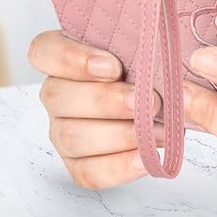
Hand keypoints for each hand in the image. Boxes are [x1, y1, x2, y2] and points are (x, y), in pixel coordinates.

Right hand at [28, 31, 161, 188]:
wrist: (169, 99)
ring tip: (156, 130)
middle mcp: (57, 93)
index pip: (43, 52)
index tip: (113, 66)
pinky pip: (88, 172)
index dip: (72, 59)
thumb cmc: (153, 64)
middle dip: (106, 101)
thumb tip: (173, 64)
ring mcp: (63, 130)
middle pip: (58, 97)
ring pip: (71, 137)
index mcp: (64, 56)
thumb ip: (149, 45)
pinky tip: (146, 158)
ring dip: (118, 134)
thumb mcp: (151, 44)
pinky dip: (119, 167)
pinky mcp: (78, 163)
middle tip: (147, 101)